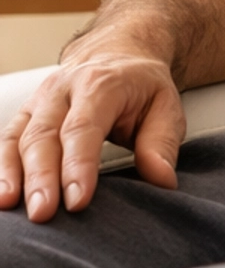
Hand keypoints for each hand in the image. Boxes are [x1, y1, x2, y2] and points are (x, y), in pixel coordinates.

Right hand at [0, 49, 184, 221]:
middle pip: (45, 135)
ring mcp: (39, 101)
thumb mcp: (166, 106)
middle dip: (42, 177)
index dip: (79, 165)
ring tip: (12, 206)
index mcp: (100, 84)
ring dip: (12, 174)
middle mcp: (62, 89)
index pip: (84, 127)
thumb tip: (162, 181)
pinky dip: (1, 167)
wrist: (117, 54)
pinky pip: (6, 141)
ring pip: (18, 137)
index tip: (78, 201)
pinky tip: (1, 195)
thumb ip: (162, 143)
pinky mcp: (26, 114)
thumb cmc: (142, 87)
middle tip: (43, 213)